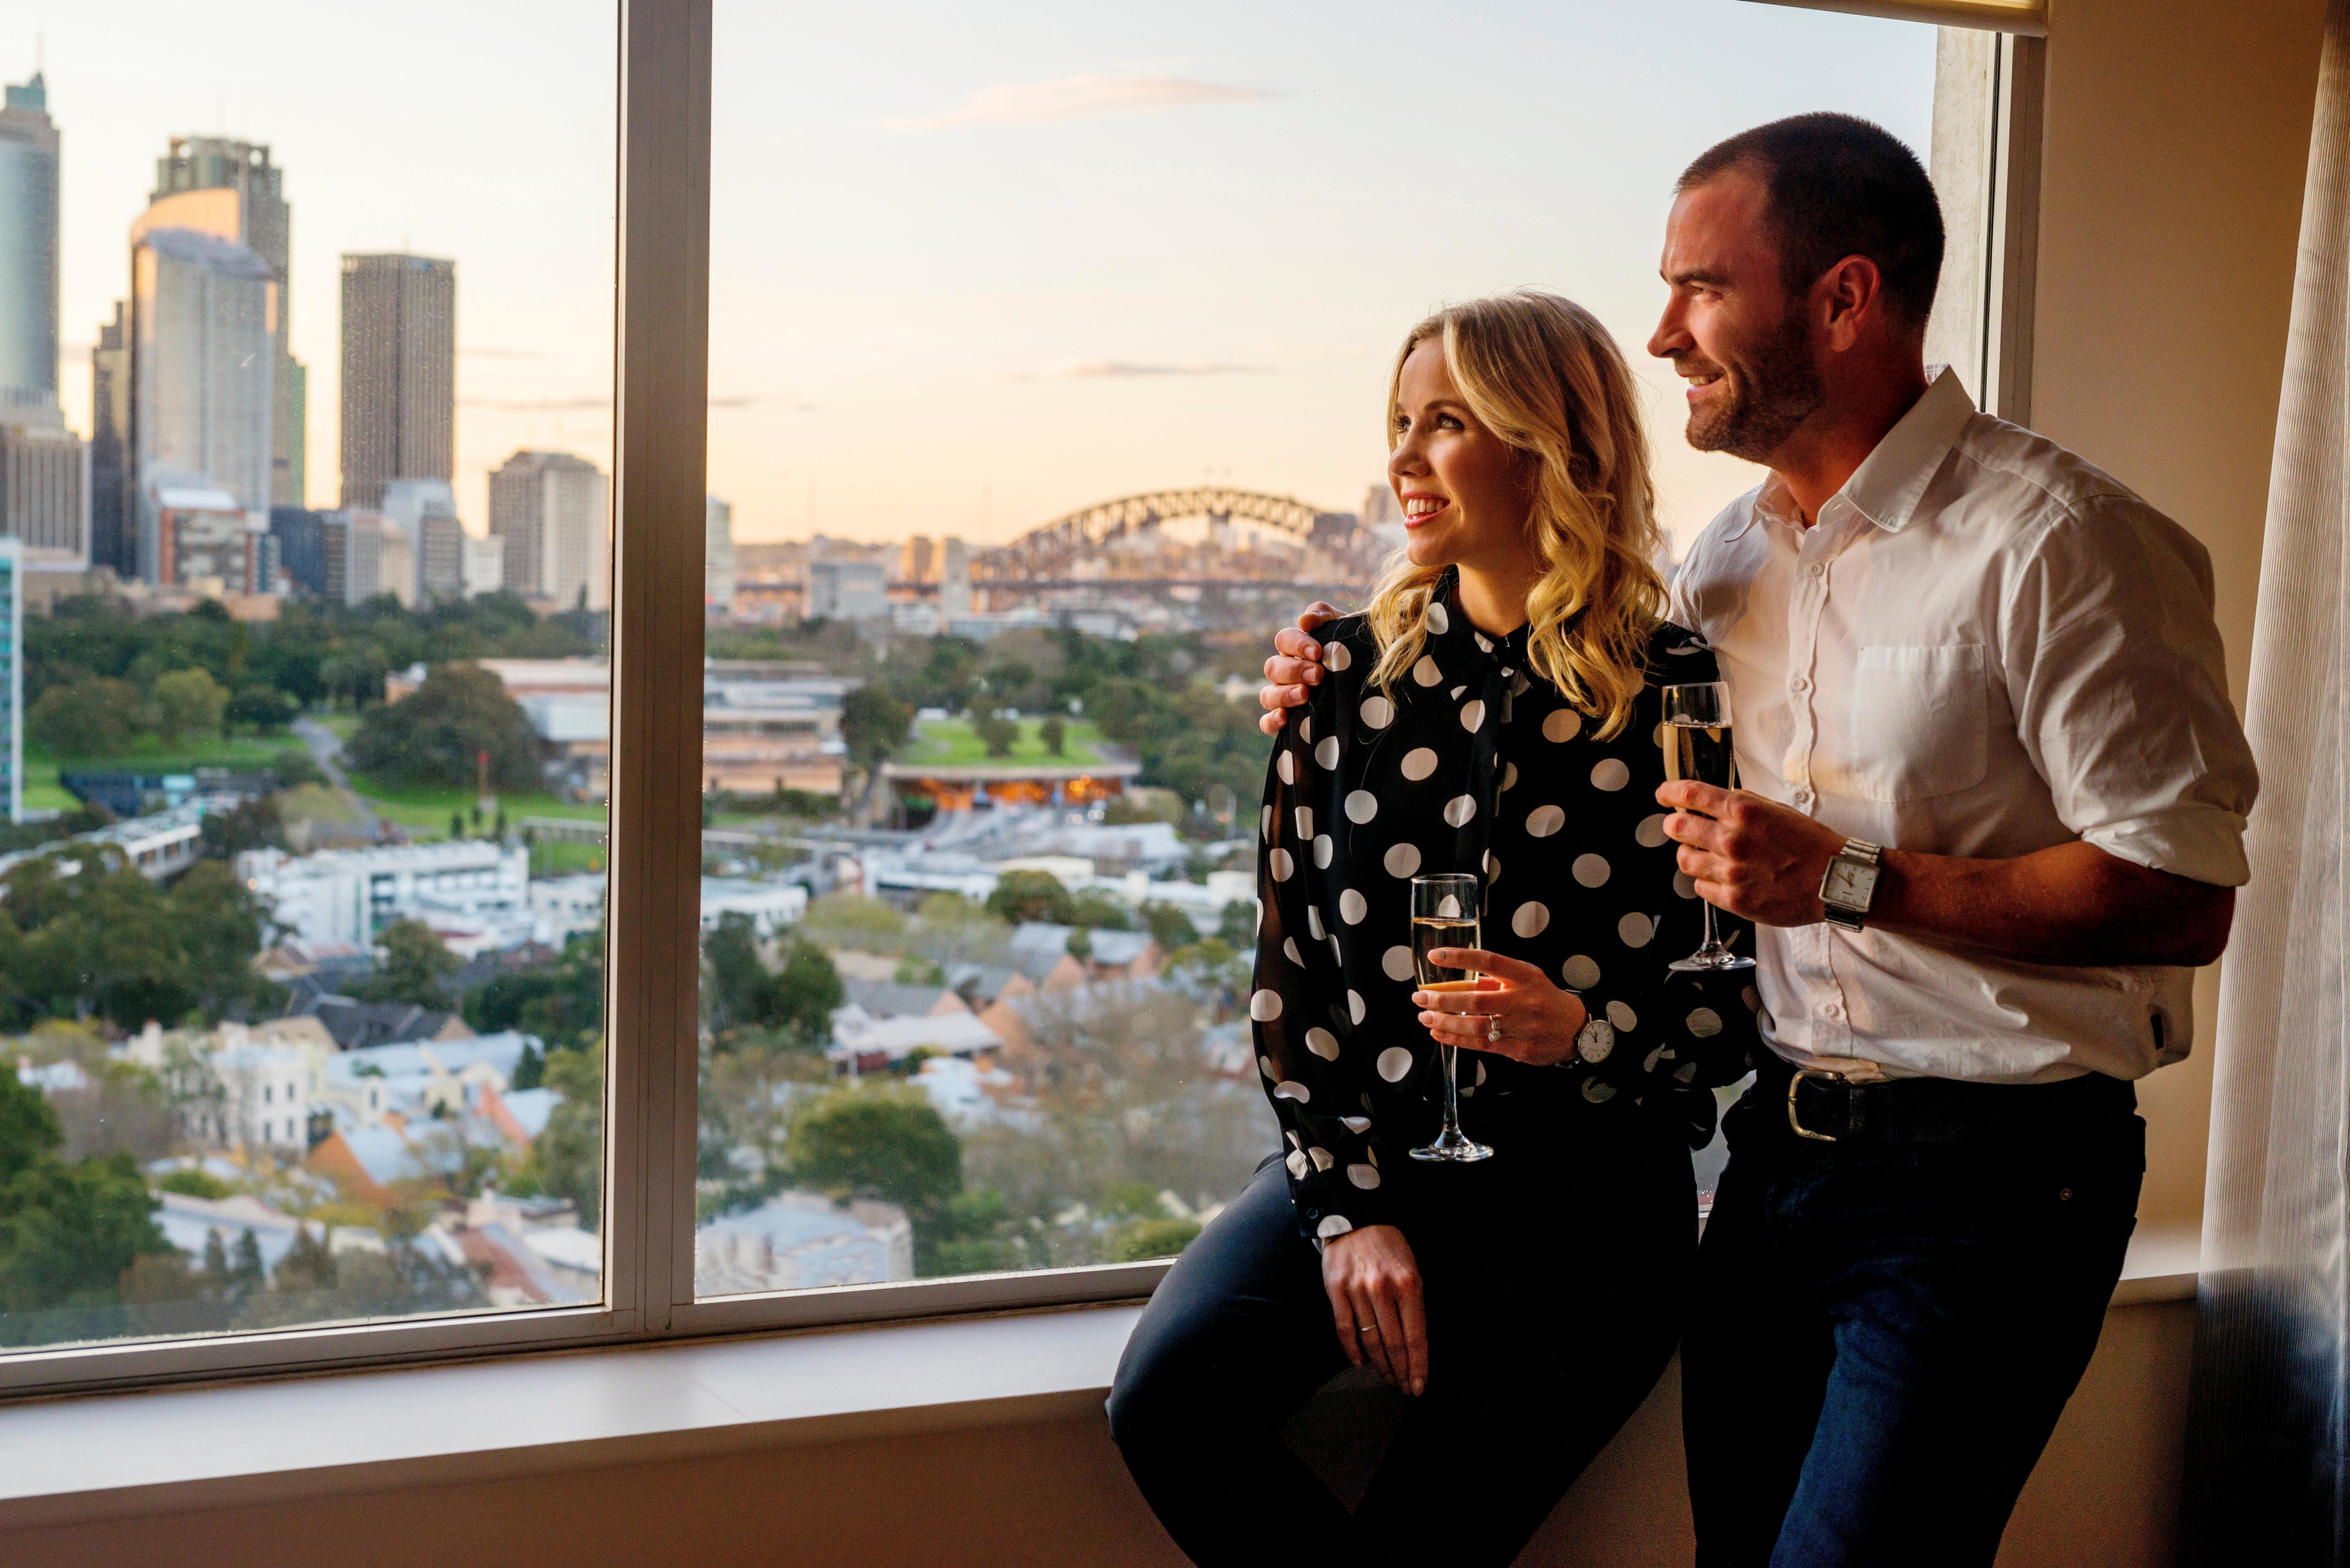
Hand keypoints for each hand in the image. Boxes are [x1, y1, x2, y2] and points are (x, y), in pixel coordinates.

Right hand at [1257, 602, 1343, 735]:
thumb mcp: (1344, 629)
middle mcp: (1286, 673)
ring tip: (1305, 695)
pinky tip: (1284, 718)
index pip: (1283, 640)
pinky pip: (1266, 723)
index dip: (1296, 644)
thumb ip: (1324, 616)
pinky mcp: (1287, 722)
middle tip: (1318, 675)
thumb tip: (1304, 620)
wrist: (1374, 685)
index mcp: (1296, 649)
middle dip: (1294, 670)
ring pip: (1267, 695)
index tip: (1318, 652)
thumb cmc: (1353, 652)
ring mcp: (1283, 697)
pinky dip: (1271, 721)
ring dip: (1283, 694)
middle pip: (1273, 668)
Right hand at [1322, 1223, 1426, 1394]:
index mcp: (1408, 1284)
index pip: (1416, 1336)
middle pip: (1394, 1343)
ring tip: (1386, 1376)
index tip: (1418, 1385)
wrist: (1355, 1217)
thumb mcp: (1412, 1268)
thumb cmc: (1388, 1246)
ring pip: (1370, 1340)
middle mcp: (1383, 1289)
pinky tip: (1359, 1362)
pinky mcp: (1336, 1290)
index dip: (1418, 1366)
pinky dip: (1352, 1350)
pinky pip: (1344, 1329)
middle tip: (1403, 1386)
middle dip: (1401, 1371)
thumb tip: (1414, 1341)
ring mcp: (1357, 1290)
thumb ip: (1413, 1303)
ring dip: (1380, 1365)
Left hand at [1412, 950, 1588, 1064]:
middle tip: (1419, 998)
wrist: (1575, 1028)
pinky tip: (1440, 1034)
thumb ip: (1494, 979)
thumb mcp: (1526, 978)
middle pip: (1476, 999)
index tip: (1435, 956)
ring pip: (1475, 1026)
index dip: (1461, 957)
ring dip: (1445, 1023)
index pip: (1489, 961)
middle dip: (1441, 999)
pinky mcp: (1520, 1049)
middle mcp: (1524, 1000)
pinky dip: (1457, 1039)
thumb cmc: (1543, 998)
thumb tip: (1455, 980)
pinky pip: (1481, 1045)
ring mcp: (1523, 1026)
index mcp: (1525, 976)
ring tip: (1425, 1018)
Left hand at [1656, 780, 1845, 926]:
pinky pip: (1701, 888)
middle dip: (1674, 825)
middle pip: (1678, 828)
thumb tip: (1712, 801)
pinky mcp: (1734, 900)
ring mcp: (1731, 872)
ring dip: (1688, 854)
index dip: (1670, 793)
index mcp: (1743, 812)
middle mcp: (1732, 840)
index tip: (1664, 796)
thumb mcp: (1777, 810)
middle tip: (1678, 826)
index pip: (1690, 795)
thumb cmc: (1811, 843)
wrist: (1836, 880)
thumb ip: (1742, 804)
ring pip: (1684, 860)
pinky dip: (1705, 881)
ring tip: (1701, 854)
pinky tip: (1720, 877)